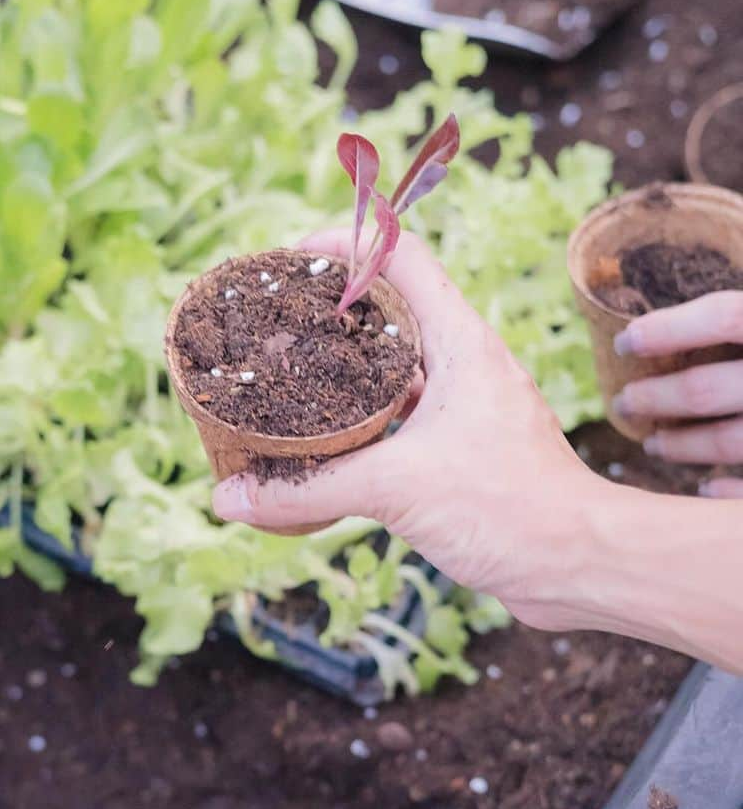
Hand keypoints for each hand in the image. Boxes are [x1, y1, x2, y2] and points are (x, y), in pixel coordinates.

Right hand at [211, 228, 602, 629]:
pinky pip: (403, 419)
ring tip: (290, 380)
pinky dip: (364, 424)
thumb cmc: (508, 508)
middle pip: (394, 309)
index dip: (345, 243)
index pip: (402, 256)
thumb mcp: (395, 488)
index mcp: (461, 342)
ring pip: (397, 370)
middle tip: (277, 323)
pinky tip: (328, 445)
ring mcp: (468, 407)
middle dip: (333, 310)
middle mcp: (467, 364)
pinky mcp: (465, 451)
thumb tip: (229, 498)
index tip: (290, 257)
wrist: (578, 565)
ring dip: (348, 372)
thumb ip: (308, 488)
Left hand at [613, 290, 742, 496]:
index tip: (623, 342)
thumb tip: (657, 320)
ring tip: (652, 444)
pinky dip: (725, 490)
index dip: (668, 329)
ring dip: (681, 445)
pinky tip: (704, 488)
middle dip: (653, 398)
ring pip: (728, 441)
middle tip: (623, 402)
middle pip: (706, 389)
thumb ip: (738, 320)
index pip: (725, 316)